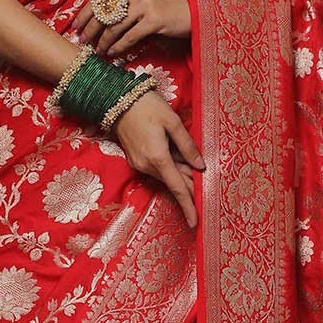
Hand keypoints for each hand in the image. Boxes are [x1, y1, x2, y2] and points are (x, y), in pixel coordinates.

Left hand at [73, 0, 191, 57]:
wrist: (197, 9)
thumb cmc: (169, 4)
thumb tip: (99, 17)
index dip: (86, 12)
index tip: (76, 25)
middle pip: (105, 11)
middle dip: (91, 29)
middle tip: (83, 41)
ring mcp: (146, 2)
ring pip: (115, 26)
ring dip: (104, 41)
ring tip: (99, 50)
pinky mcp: (154, 19)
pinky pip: (129, 37)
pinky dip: (119, 47)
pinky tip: (113, 53)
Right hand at [114, 89, 204, 229]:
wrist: (117, 100)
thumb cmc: (148, 106)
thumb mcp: (173, 122)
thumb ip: (188, 146)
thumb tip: (201, 166)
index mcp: (158, 157)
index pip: (178, 188)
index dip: (188, 205)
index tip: (195, 222)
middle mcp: (146, 165)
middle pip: (173, 182)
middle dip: (189, 185)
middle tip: (205, 185)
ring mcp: (139, 164)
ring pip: (165, 175)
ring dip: (179, 173)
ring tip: (192, 163)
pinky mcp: (135, 160)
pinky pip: (156, 169)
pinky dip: (168, 167)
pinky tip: (176, 158)